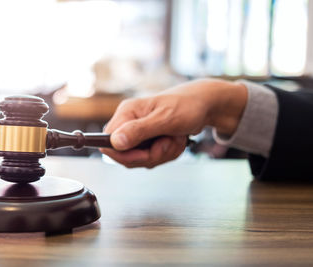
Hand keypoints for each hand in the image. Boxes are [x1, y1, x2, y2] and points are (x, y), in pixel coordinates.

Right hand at [100, 79, 246, 167]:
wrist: (204, 106)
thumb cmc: (186, 106)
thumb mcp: (164, 119)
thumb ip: (138, 131)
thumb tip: (115, 142)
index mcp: (127, 113)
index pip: (108, 141)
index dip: (124, 154)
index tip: (145, 154)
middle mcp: (129, 122)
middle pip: (124, 155)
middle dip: (150, 155)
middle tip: (167, 142)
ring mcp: (138, 133)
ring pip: (140, 159)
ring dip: (162, 153)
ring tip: (175, 138)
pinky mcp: (147, 141)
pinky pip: (151, 158)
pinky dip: (167, 153)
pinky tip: (175, 140)